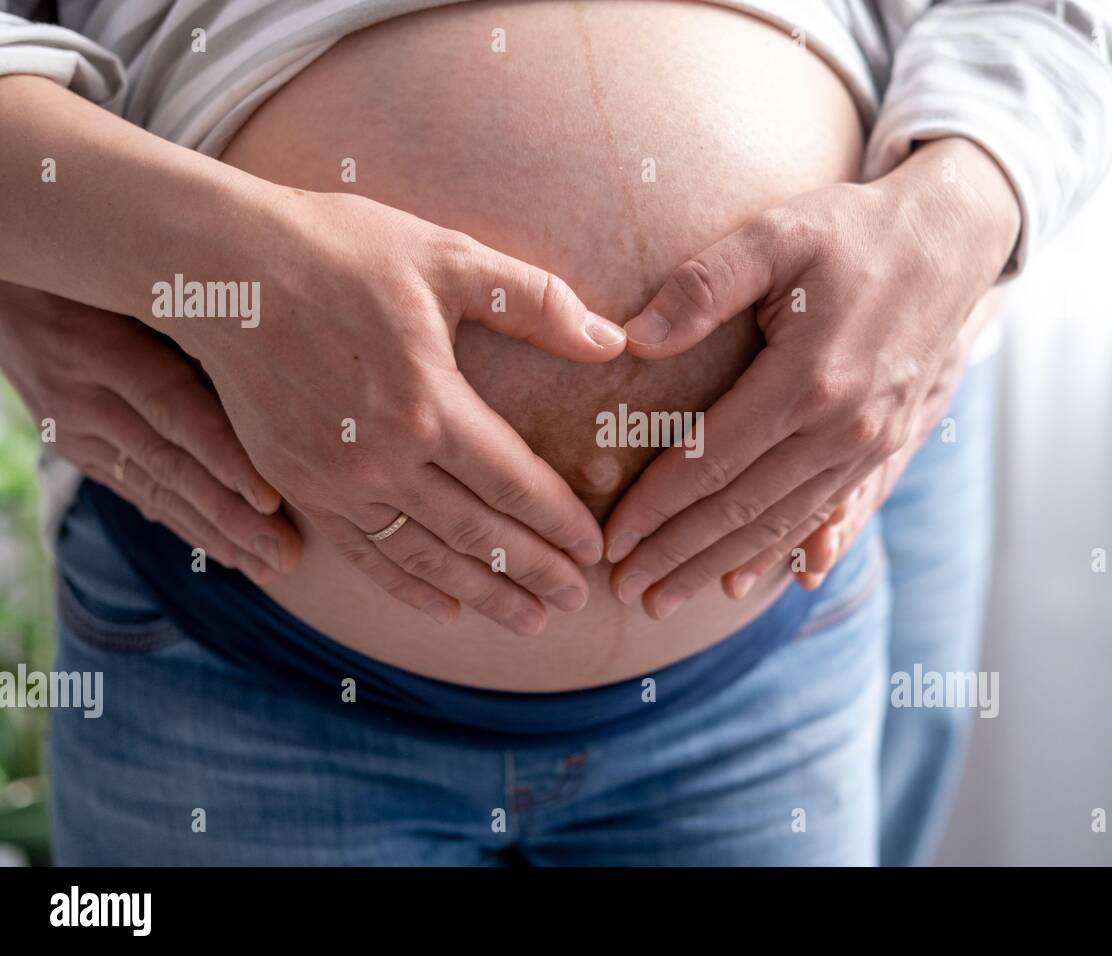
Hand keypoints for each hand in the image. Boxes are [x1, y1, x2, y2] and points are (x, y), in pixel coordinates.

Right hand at [0, 283, 300, 581]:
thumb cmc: (90, 261)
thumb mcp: (128, 275)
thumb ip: (187, 315)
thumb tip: (273, 358)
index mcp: (100, 347)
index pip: (175, 412)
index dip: (225, 458)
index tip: (272, 501)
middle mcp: (81, 396)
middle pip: (170, 465)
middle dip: (232, 518)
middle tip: (287, 557)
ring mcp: (71, 426)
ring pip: (153, 488)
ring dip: (213, 533)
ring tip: (266, 568)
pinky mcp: (68, 443)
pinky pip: (132, 487)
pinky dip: (179, 520)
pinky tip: (219, 549)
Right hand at [173, 191, 627, 635]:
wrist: (221, 268)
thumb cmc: (340, 252)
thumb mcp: (447, 258)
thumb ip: (535, 303)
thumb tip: (612, 340)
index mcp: (430, 404)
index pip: (515, 484)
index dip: (560, 523)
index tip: (594, 550)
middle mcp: (384, 458)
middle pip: (479, 534)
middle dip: (534, 572)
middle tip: (576, 601)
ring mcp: (336, 481)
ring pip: (426, 558)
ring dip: (483, 594)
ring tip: (528, 623)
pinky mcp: (299, 486)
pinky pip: (365, 554)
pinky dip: (409, 587)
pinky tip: (446, 609)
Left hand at [603, 138, 1019, 618]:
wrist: (953, 241)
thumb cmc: (854, 232)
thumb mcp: (777, 234)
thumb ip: (703, 285)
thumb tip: (634, 339)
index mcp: (807, 382)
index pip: (710, 462)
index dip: (656, 506)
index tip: (612, 540)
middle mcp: (843, 430)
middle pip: (742, 510)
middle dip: (678, 554)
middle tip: (627, 591)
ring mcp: (871, 446)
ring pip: (783, 524)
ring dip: (722, 566)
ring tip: (668, 601)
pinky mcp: (888, 448)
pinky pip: (831, 513)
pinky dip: (791, 552)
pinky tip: (760, 580)